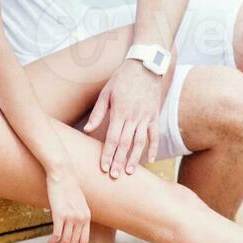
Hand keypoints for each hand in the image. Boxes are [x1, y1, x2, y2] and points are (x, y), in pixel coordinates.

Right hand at [44, 170, 89, 242]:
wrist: (61, 173)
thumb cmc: (67, 186)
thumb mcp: (77, 202)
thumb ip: (77, 214)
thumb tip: (71, 227)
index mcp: (87, 216)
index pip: (84, 241)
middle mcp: (81, 218)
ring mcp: (71, 216)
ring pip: (65, 242)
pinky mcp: (60, 214)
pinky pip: (57, 236)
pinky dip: (52, 242)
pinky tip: (48, 242)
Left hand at [84, 61, 164, 178]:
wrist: (145, 66)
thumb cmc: (122, 78)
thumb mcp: (106, 92)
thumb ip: (98, 113)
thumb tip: (87, 130)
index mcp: (120, 112)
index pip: (112, 138)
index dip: (107, 154)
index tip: (103, 167)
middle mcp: (133, 117)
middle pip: (125, 144)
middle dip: (118, 161)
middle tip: (114, 176)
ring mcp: (146, 117)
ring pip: (140, 142)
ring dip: (134, 158)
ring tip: (129, 172)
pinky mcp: (154, 115)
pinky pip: (155, 134)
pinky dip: (154, 147)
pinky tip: (151, 159)